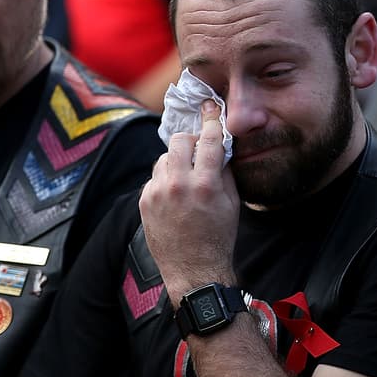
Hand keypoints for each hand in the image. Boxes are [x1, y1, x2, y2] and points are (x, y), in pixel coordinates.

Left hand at [139, 100, 240, 302]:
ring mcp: (158, 193)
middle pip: (180, 140)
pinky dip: (166, 179)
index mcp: (206, 184)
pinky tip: (175, 196)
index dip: (211, 119)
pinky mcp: (145, 201)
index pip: (209, 139)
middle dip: (191, 140)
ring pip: (165, 157)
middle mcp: (179, 185)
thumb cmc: (218, 238)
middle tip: (198, 150)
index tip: (210, 106)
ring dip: (177, 160)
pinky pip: (155, 177)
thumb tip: (219, 147)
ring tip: (187, 178)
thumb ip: (224, 171)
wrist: (193, 270)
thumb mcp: (232, 203)